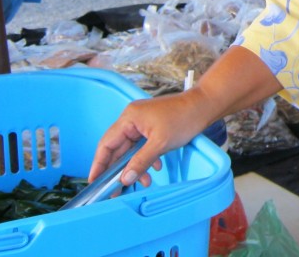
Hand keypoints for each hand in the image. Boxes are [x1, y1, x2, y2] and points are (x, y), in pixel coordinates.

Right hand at [89, 90, 210, 187]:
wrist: (205, 106)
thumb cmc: (183, 119)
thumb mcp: (160, 144)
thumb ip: (140, 162)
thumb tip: (124, 180)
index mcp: (129, 118)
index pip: (106, 144)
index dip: (99, 164)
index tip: (94, 182)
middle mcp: (132, 119)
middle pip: (118, 148)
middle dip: (119, 170)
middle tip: (116, 191)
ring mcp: (142, 122)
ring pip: (131, 149)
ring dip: (135, 166)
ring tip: (143, 182)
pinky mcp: (152, 127)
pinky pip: (142, 146)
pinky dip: (146, 159)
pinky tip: (154, 169)